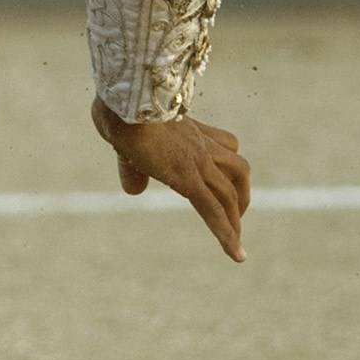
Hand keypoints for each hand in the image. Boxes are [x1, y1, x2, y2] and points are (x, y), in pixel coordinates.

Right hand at [92, 100, 251, 261]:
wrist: (125, 105)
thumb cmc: (119, 112)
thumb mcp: (125, 140)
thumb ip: (133, 168)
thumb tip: (134, 191)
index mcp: (190, 130)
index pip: (225, 143)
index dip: (228, 162)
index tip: (224, 178)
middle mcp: (201, 145)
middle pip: (237, 170)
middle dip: (240, 194)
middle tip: (238, 214)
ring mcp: (197, 163)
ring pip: (230, 193)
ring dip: (236, 216)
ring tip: (236, 238)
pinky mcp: (187, 178)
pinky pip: (212, 209)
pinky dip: (226, 233)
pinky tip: (235, 254)